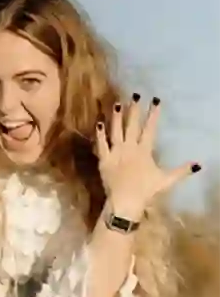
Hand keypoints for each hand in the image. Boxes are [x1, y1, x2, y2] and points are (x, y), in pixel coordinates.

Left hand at [95, 94, 200, 217]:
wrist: (125, 202)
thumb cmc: (146, 191)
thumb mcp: (166, 180)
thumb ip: (181, 171)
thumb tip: (198, 165)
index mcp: (144, 151)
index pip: (150, 129)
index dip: (153, 114)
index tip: (155, 101)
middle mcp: (130, 148)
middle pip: (132, 125)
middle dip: (135, 109)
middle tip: (135, 95)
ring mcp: (116, 153)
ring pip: (116, 131)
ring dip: (117, 117)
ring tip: (118, 103)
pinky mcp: (104, 160)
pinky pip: (101, 144)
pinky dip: (99, 134)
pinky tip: (98, 123)